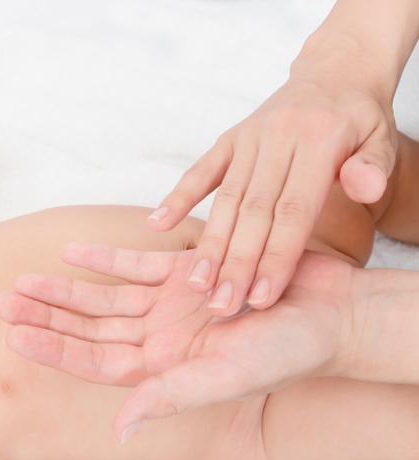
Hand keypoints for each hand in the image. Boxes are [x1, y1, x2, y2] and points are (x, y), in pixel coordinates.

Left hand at [0, 243, 354, 440]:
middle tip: (0, 303)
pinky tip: (71, 252)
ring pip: (103, 297)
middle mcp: (159, 337)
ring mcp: (171, 304)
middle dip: (44, 317)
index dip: (53, 348)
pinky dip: (106, 258)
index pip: (93, 360)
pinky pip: (137, 265)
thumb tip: (120, 428)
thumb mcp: (226, 376)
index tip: (14, 336)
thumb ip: (171, 397)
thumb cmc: (285, 354)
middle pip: (88, 328)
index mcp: (162, 367)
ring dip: (64, 289)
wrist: (332, 314)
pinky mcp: (189, 272)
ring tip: (23, 280)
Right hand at [150, 57, 396, 316]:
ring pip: (226, 199)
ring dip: (209, 244)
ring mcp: (250, 138)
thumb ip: (375, 166)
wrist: (337, 70)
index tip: (262, 298)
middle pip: (254, 212)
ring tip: (197, 284)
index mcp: (320, 142)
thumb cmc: (360, 119)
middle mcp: (279, 138)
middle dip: (237, 263)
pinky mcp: (230, 139)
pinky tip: (157, 225)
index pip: (294, 211)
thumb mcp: (384, 138)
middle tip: (222, 306)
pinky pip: (200, 171)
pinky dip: (178, 197)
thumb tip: (367, 189)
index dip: (276, 257)